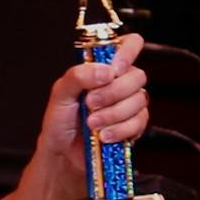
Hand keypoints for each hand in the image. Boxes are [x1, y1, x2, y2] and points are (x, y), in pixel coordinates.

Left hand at [35, 31, 150, 175]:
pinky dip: (120, 130)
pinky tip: (104, 135)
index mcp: (104, 68)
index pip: (130, 45)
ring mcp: (129, 105)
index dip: (128, 51)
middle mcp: (120, 84)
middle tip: (91, 104)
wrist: (63, 154)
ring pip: (139, 101)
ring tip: (93, 123)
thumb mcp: (60, 93)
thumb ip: (78, 75)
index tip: (114, 68)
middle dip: (113, 92)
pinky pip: (139, 123)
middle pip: (137, 76)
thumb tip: (106, 71)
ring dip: (113, 114)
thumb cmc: (60, 121)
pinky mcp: (134, 127)